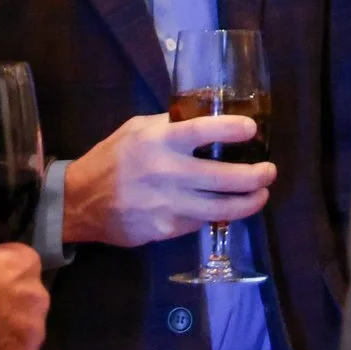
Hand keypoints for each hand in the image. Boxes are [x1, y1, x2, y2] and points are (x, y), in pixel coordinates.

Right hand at [62, 114, 274, 248]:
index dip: (232, 129)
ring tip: (261, 195)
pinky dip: (219, 214)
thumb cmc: (112, 158)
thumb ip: (170, 125)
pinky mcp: (166, 230)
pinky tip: (229, 208)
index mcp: (158, 141)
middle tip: (269, 171)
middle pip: (223, 177)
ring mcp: (168, 206)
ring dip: (248, 203)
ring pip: (220, 208)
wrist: (81, 202)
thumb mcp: (137, 129)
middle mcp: (166, 173)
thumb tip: (207, 119)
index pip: (203, 131)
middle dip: (255, 176)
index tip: (252, 129)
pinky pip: (201, 222)